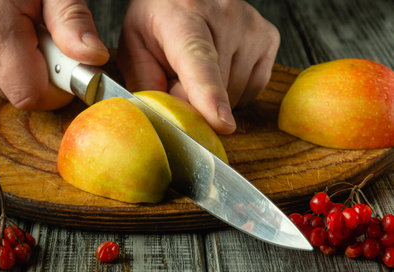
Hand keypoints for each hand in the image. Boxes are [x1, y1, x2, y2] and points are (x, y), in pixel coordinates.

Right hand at [0, 0, 108, 109]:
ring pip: (3, 86)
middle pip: (18, 93)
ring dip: (21, 69)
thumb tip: (93, 58)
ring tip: (19, 32)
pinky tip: (1, 36)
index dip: (56, 90)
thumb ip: (72, 22)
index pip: (30, 95)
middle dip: (40, 75)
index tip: (67, 67)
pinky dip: (2, 63)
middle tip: (43, 40)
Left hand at [117, 0, 279, 133]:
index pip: (199, 61)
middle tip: (179, 78)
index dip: (210, 95)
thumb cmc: (157, 22)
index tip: (221, 123)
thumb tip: (171, 122)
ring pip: (236, 94)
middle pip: (218, 89)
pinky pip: (254, 88)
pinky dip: (235, 91)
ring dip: (216, 97)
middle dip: (196, 100)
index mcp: (183, 16)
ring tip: (199, 69)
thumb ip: (147, 85)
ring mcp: (251, 26)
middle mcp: (225, 15)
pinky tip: (220, 70)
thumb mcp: (135, 49)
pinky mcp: (268, 37)